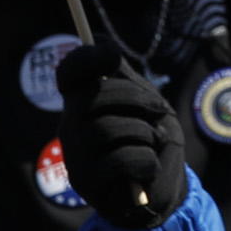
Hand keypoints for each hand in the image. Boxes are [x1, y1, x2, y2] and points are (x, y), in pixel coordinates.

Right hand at [55, 45, 184, 228]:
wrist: (161, 189)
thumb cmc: (152, 140)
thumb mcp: (144, 103)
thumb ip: (124, 77)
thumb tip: (100, 41)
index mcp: (84, 102)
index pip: (70, 72)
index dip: (87, 57)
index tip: (113, 55)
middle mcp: (71, 126)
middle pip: (94, 94)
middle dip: (138, 99)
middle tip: (158, 112)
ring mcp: (74, 154)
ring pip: (108, 129)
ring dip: (146, 134)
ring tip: (151, 144)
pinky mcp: (85, 182)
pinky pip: (121, 159)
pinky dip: (146, 160)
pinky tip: (148, 168)